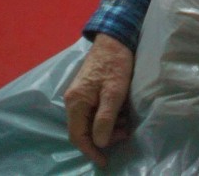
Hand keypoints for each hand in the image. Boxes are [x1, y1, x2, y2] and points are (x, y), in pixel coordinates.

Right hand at [64, 33, 133, 167]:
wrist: (115, 38)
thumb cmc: (115, 64)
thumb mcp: (114, 92)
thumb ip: (105, 118)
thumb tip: (100, 142)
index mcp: (76, 102)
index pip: (78, 136)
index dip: (91, 151)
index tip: (105, 161)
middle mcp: (73, 100)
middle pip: (84, 130)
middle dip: (103, 137)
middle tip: (124, 133)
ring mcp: (80, 95)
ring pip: (90, 121)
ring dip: (107, 127)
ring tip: (125, 123)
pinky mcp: (88, 90)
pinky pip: (94, 111)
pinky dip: (107, 116)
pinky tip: (121, 112)